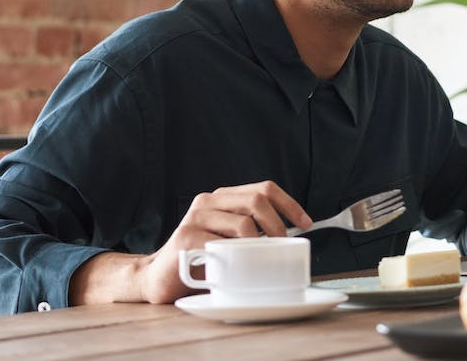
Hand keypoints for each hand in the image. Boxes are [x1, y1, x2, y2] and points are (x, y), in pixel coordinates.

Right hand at [69, 181, 310, 305]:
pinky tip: (235, 267)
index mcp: (222, 197)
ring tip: (259, 260)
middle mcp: (208, 201)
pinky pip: (224, 245)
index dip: (289, 204)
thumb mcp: (231, 239)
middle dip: (279, 225)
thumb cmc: (202, 259)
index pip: (264, 188)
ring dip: (260, 245)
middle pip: (257, 201)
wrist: (160, 278)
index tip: (306, 223)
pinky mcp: (186, 239)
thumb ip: (253, 230)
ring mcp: (195, 218)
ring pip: (244, 224)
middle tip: (284, 246)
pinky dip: (237, 258)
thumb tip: (292, 237)